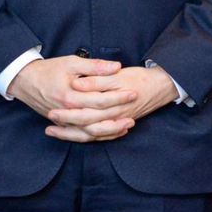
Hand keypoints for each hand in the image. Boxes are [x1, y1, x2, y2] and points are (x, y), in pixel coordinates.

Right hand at [8, 56, 137, 141]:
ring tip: (127, 125)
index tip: (133, 92)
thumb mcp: (72, 62)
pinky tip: (111, 133)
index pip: (99, 100)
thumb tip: (116, 67)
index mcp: (70, 97)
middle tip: (135, 110)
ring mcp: (64, 122)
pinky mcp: (62, 125)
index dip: (118, 97)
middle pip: (96, 120)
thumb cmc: (49, 70)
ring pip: (89, 132)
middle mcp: (67, 113)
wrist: (25, 81)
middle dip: (118, 116)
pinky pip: (81, 136)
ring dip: (110, 131)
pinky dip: (97, 136)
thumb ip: (95, 66)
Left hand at [44, 66, 179, 142]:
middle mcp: (113, 117)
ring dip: (71, 133)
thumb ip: (98, 78)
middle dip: (65, 124)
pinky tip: (73, 133)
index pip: (85, 111)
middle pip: (84, 125)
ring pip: (90, 134)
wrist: (163, 85)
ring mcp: (116, 122)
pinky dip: (85, 137)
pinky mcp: (119, 124)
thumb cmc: (141, 77)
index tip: (51, 109)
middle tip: (49, 119)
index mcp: (112, 104)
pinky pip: (99, 136)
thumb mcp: (119, 74)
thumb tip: (79, 84)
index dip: (68, 111)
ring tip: (53, 130)